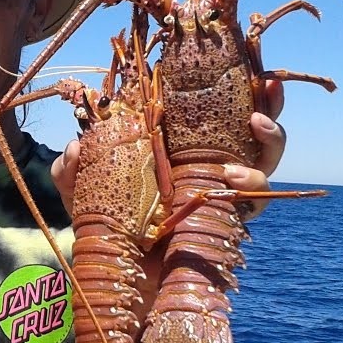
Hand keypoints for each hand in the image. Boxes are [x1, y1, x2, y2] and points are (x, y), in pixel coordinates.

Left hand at [51, 79, 286, 221]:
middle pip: (252, 127)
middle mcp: (207, 163)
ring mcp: (224, 191)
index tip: (236, 62)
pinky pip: (258, 199)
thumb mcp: (82, 195)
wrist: (121, 280)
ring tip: (254, 128)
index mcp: (177, 146)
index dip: (226, 84)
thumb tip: (76, 146)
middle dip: (270, 103)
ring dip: (270, 139)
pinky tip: (235, 178)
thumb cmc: (106, 230)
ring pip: (266, 158)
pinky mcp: (232, 220)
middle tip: (267, 88)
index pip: (209, 108)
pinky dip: (255, 183)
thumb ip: (72, 169)